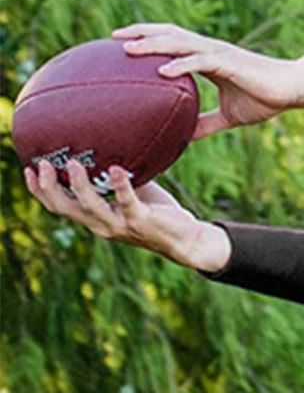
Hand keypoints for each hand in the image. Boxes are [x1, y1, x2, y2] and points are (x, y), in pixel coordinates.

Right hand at [24, 159, 226, 270]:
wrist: (186, 240)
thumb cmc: (160, 215)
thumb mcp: (135, 194)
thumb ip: (119, 180)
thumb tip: (112, 152)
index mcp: (97, 220)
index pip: (61, 207)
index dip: (41, 192)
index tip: (29, 171)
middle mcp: (102, 225)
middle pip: (64, 209)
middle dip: (48, 188)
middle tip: (40, 165)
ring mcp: (119, 224)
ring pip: (89, 207)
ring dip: (78, 185)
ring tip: (71, 163)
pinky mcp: (140, 220)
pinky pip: (126, 201)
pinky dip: (119, 185)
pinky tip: (114, 169)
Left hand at [112, 23, 298, 139]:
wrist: (292, 90)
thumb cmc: (265, 99)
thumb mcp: (229, 116)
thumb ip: (206, 123)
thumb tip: (184, 137)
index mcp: (208, 59)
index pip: (172, 42)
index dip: (148, 39)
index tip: (121, 44)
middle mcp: (210, 51)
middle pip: (169, 33)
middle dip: (141, 32)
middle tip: (113, 37)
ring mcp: (219, 54)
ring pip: (180, 42)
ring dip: (153, 44)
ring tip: (128, 48)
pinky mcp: (230, 63)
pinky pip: (200, 61)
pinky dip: (180, 64)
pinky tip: (162, 71)